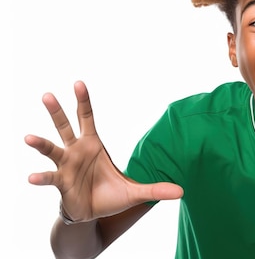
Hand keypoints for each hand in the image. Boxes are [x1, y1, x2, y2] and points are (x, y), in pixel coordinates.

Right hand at [25, 81, 182, 222]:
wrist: (93, 215)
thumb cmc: (110, 195)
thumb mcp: (136, 192)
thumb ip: (157, 189)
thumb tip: (182, 190)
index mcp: (93, 144)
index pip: (87, 117)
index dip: (83, 100)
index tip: (78, 83)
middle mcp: (76, 151)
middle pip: (64, 126)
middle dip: (56, 111)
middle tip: (47, 95)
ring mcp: (66, 166)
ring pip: (51, 149)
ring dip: (40, 143)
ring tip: (28, 137)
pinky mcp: (61, 183)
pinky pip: (50, 179)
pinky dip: (41, 178)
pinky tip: (32, 177)